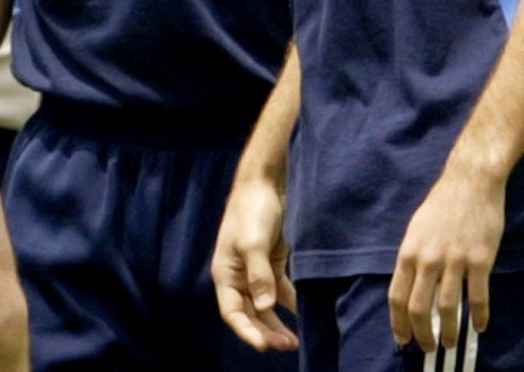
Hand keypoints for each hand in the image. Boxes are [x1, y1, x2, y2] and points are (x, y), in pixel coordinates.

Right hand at [211, 174, 298, 351]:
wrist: (266, 182)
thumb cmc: (253, 209)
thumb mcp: (253, 242)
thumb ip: (259, 276)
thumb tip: (264, 307)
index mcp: (225, 272)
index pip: (232, 311)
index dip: (246, 331)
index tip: (264, 347)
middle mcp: (238, 275)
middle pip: (249, 313)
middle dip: (266, 332)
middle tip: (288, 345)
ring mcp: (256, 270)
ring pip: (265, 307)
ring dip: (277, 324)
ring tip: (295, 341)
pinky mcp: (272, 264)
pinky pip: (280, 292)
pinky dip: (290, 306)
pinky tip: (305, 318)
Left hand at [388, 159, 504, 351]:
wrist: (469, 185)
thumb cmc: (441, 207)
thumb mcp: (416, 231)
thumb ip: (414, 259)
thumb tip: (410, 288)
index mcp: (408, 252)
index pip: (396, 295)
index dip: (398, 321)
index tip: (402, 339)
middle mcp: (427, 259)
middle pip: (418, 306)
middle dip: (421, 333)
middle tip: (426, 348)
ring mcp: (454, 261)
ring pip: (448, 308)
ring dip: (448, 331)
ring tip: (449, 344)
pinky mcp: (480, 261)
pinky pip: (478, 297)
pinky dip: (479, 317)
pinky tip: (479, 328)